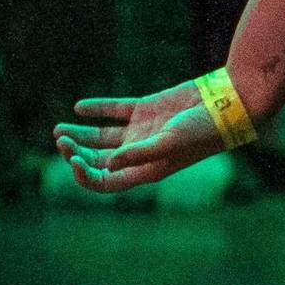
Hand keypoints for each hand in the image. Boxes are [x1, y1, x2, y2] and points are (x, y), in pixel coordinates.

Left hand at [54, 78, 231, 192]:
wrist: (226, 103)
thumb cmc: (202, 129)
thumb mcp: (170, 142)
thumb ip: (139, 152)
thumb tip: (109, 163)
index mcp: (146, 170)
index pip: (107, 182)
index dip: (86, 176)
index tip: (73, 161)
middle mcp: (141, 153)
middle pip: (99, 160)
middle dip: (77, 153)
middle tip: (62, 140)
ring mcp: (143, 131)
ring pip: (103, 138)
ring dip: (81, 135)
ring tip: (58, 131)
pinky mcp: (147, 109)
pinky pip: (116, 111)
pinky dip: (97, 110)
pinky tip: (79, 108)